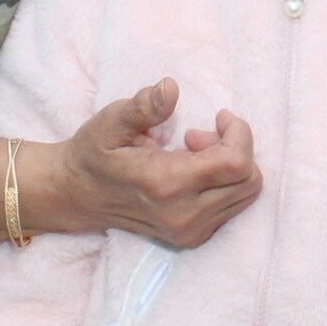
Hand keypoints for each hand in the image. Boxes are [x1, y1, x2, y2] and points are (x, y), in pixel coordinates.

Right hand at [40, 79, 262, 246]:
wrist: (77, 195)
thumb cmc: (95, 152)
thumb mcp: (112, 121)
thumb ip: (144, 106)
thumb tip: (170, 88)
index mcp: (167, 185)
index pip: (238, 163)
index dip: (239, 133)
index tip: (218, 116)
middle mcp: (184, 216)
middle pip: (250, 181)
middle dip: (236, 148)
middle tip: (200, 134)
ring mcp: (189, 232)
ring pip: (246, 195)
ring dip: (232, 166)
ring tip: (195, 151)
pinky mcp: (192, 238)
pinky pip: (233, 207)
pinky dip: (225, 183)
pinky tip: (194, 171)